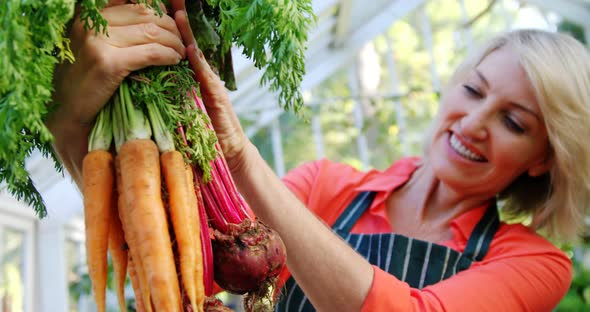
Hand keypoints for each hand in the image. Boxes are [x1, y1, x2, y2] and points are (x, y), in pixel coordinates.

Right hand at [48, 0, 184, 133]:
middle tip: (180, 41)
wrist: (67, 111)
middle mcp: (91, 23)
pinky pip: (151, 53)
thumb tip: (155, 18)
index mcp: (89, 15)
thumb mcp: (96, 45)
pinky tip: (174, 61)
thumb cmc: (85, 80)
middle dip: (171, 27)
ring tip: (180, 52)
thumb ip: (117, 29)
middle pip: (146, 14)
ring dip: (174, 42)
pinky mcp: (109, 63)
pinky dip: (168, 55)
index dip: (158, 10)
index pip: (134, 2)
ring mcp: (98, 42)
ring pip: (152, 32)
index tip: (171, 25)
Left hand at [174, 8, 251, 171]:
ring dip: (188, 35)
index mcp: (192, 77)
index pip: (178, 46)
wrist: (229, 151)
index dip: (169, 27)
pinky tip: (190, 50)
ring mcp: (212, 85)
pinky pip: (207, 79)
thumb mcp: (180, 108)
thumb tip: (142, 78)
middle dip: (179, 21)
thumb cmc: (203, 133)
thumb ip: (168, 91)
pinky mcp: (218, 99)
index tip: (160, 7)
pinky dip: (199, 64)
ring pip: (199, 56)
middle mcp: (203, 77)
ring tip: (178, 14)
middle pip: (189, 43)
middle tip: (171, 0)